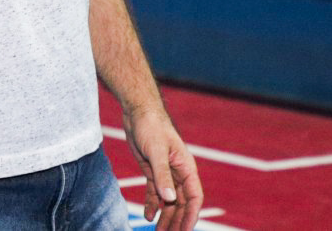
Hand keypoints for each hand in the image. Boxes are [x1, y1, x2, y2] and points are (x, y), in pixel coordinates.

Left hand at [123, 104, 203, 230]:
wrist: (137, 112)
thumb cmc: (151, 127)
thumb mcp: (156, 151)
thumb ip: (162, 175)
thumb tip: (170, 198)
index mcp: (186, 167)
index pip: (194, 197)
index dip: (191, 215)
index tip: (185, 230)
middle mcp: (178, 173)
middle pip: (181, 203)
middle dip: (176, 221)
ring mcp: (166, 173)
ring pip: (169, 200)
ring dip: (165, 216)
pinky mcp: (152, 170)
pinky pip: (155, 192)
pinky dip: (153, 205)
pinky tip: (148, 216)